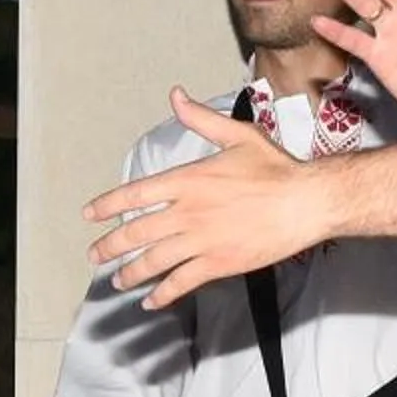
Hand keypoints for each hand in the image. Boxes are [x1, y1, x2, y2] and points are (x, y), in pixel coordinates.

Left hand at [84, 90, 336, 308]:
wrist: (306, 201)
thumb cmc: (277, 168)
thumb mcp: (237, 135)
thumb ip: (200, 119)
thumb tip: (176, 96)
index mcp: (188, 180)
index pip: (135, 193)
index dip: (108, 205)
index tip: (90, 214)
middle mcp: (188, 212)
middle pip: (136, 232)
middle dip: (110, 245)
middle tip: (95, 254)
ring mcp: (201, 240)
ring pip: (154, 261)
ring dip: (131, 272)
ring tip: (117, 280)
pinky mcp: (218, 263)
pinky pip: (181, 282)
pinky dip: (163, 293)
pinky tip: (152, 301)